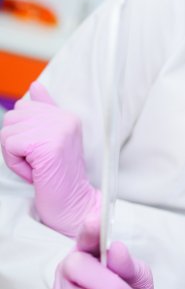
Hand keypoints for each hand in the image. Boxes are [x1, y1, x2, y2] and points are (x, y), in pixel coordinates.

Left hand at [0, 81, 99, 237]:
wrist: (72, 203)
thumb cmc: (58, 176)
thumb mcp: (52, 139)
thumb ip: (45, 112)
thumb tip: (35, 85)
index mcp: (66, 115)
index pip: (23, 109)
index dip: (23, 133)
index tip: (42, 152)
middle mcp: (64, 118)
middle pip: (12, 118)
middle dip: (16, 143)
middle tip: (38, 161)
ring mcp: (57, 130)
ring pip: (7, 132)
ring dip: (14, 155)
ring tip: (37, 167)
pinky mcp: (47, 144)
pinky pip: (9, 146)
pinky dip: (15, 163)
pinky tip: (35, 172)